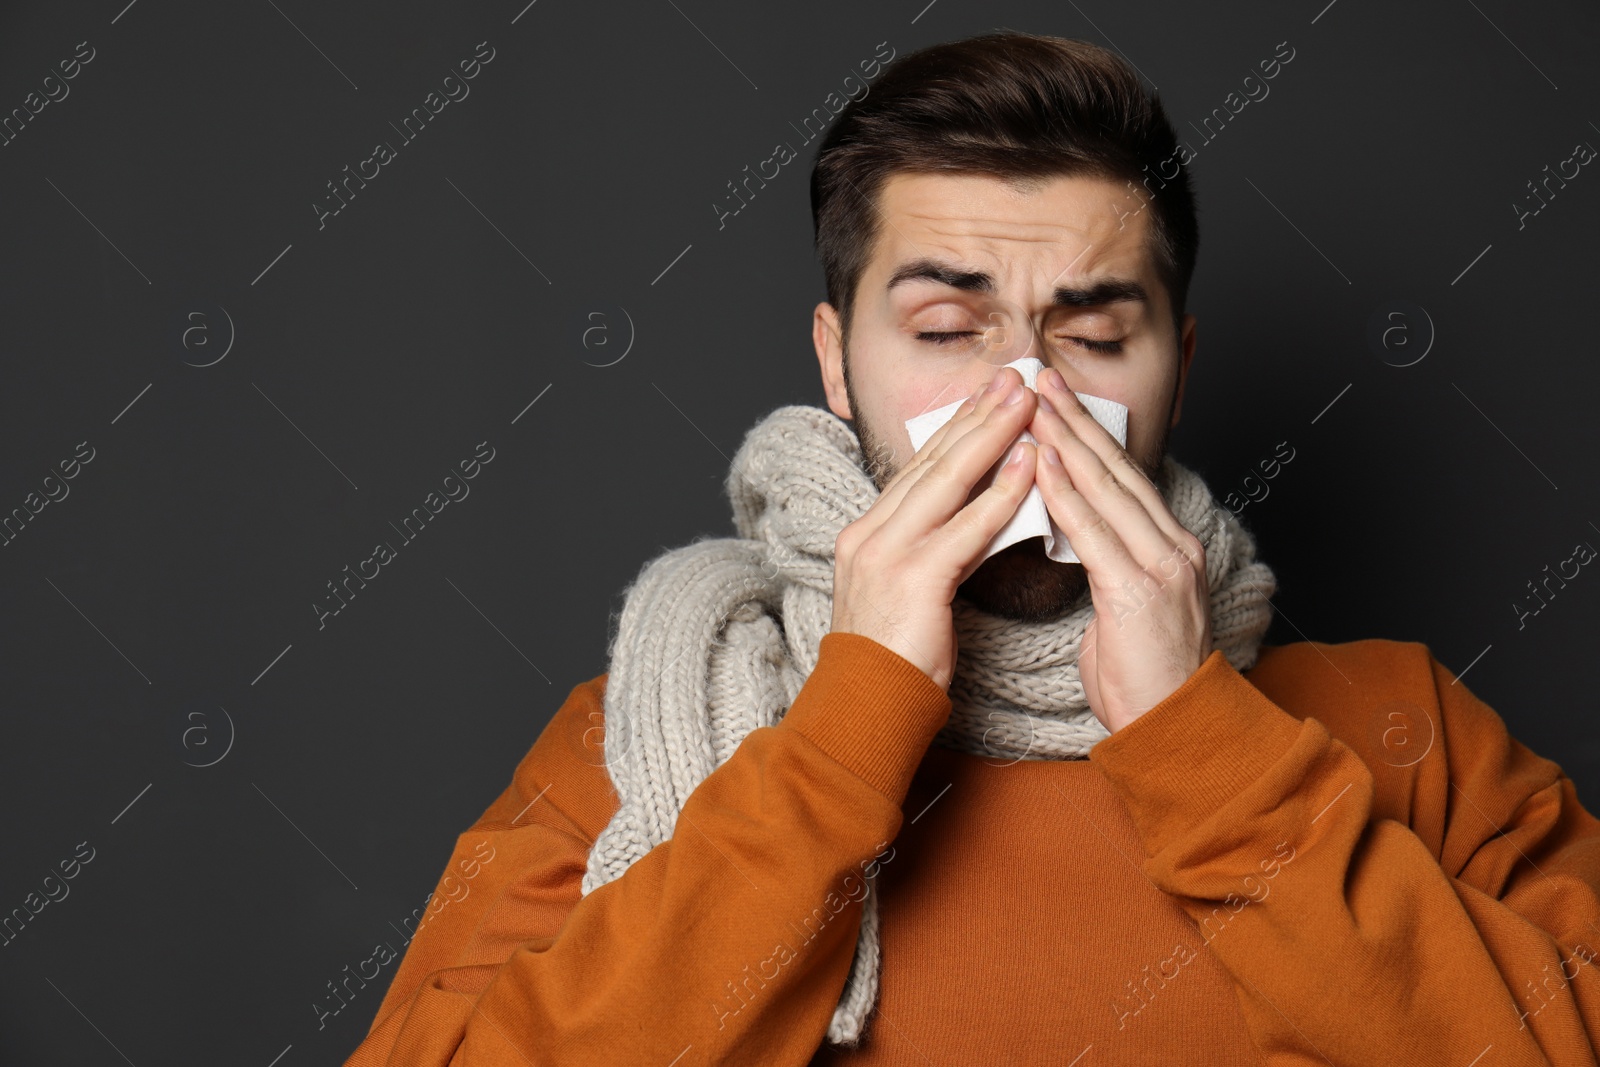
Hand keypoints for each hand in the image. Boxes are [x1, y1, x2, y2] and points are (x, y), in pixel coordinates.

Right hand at [832, 366, 1037, 690]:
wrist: (866, 707)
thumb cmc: (895, 659)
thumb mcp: (906, 591)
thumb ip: (931, 548)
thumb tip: (971, 516)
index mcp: (866, 533)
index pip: (919, 467)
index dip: (958, 426)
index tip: (989, 394)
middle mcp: (870, 533)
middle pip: (932, 461)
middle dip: (976, 415)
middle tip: (1013, 378)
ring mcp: (886, 553)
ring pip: (947, 482)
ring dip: (992, 437)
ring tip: (1027, 404)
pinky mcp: (912, 579)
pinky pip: (966, 528)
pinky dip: (1000, 494)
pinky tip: (1028, 467)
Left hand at [1029, 367, 1211, 732]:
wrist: (1179, 732)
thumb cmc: (1146, 681)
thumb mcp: (1125, 612)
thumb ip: (1108, 571)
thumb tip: (1080, 547)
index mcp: (1170, 547)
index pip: (1123, 477)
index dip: (1089, 434)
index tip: (1057, 401)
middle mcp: (1172, 545)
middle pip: (1116, 468)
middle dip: (1076, 418)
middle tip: (1041, 377)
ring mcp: (1161, 565)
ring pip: (1107, 487)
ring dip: (1066, 439)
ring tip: (1035, 403)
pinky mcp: (1140, 590)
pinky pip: (1095, 530)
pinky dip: (1067, 492)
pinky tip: (1044, 462)